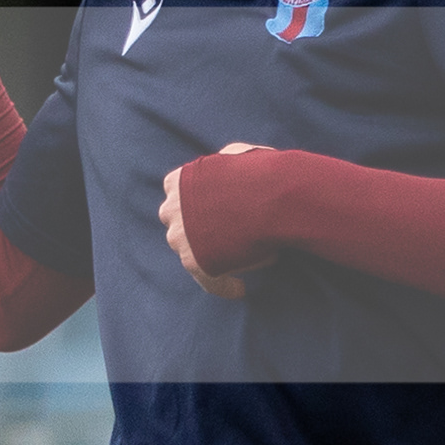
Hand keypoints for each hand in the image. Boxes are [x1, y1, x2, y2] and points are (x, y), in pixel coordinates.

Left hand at [163, 146, 267, 298]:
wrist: (271, 196)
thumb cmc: (262, 174)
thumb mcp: (240, 154)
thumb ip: (227, 161)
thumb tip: (230, 165)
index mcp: (179, 180)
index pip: (177, 195)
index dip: (195, 205)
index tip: (210, 215)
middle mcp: (173, 208)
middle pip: (177, 224)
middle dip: (194, 230)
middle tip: (221, 237)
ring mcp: (181, 237)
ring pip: (188, 251)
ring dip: (206, 257)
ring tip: (233, 264)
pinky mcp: (195, 262)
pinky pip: (208, 281)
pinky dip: (224, 286)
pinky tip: (240, 290)